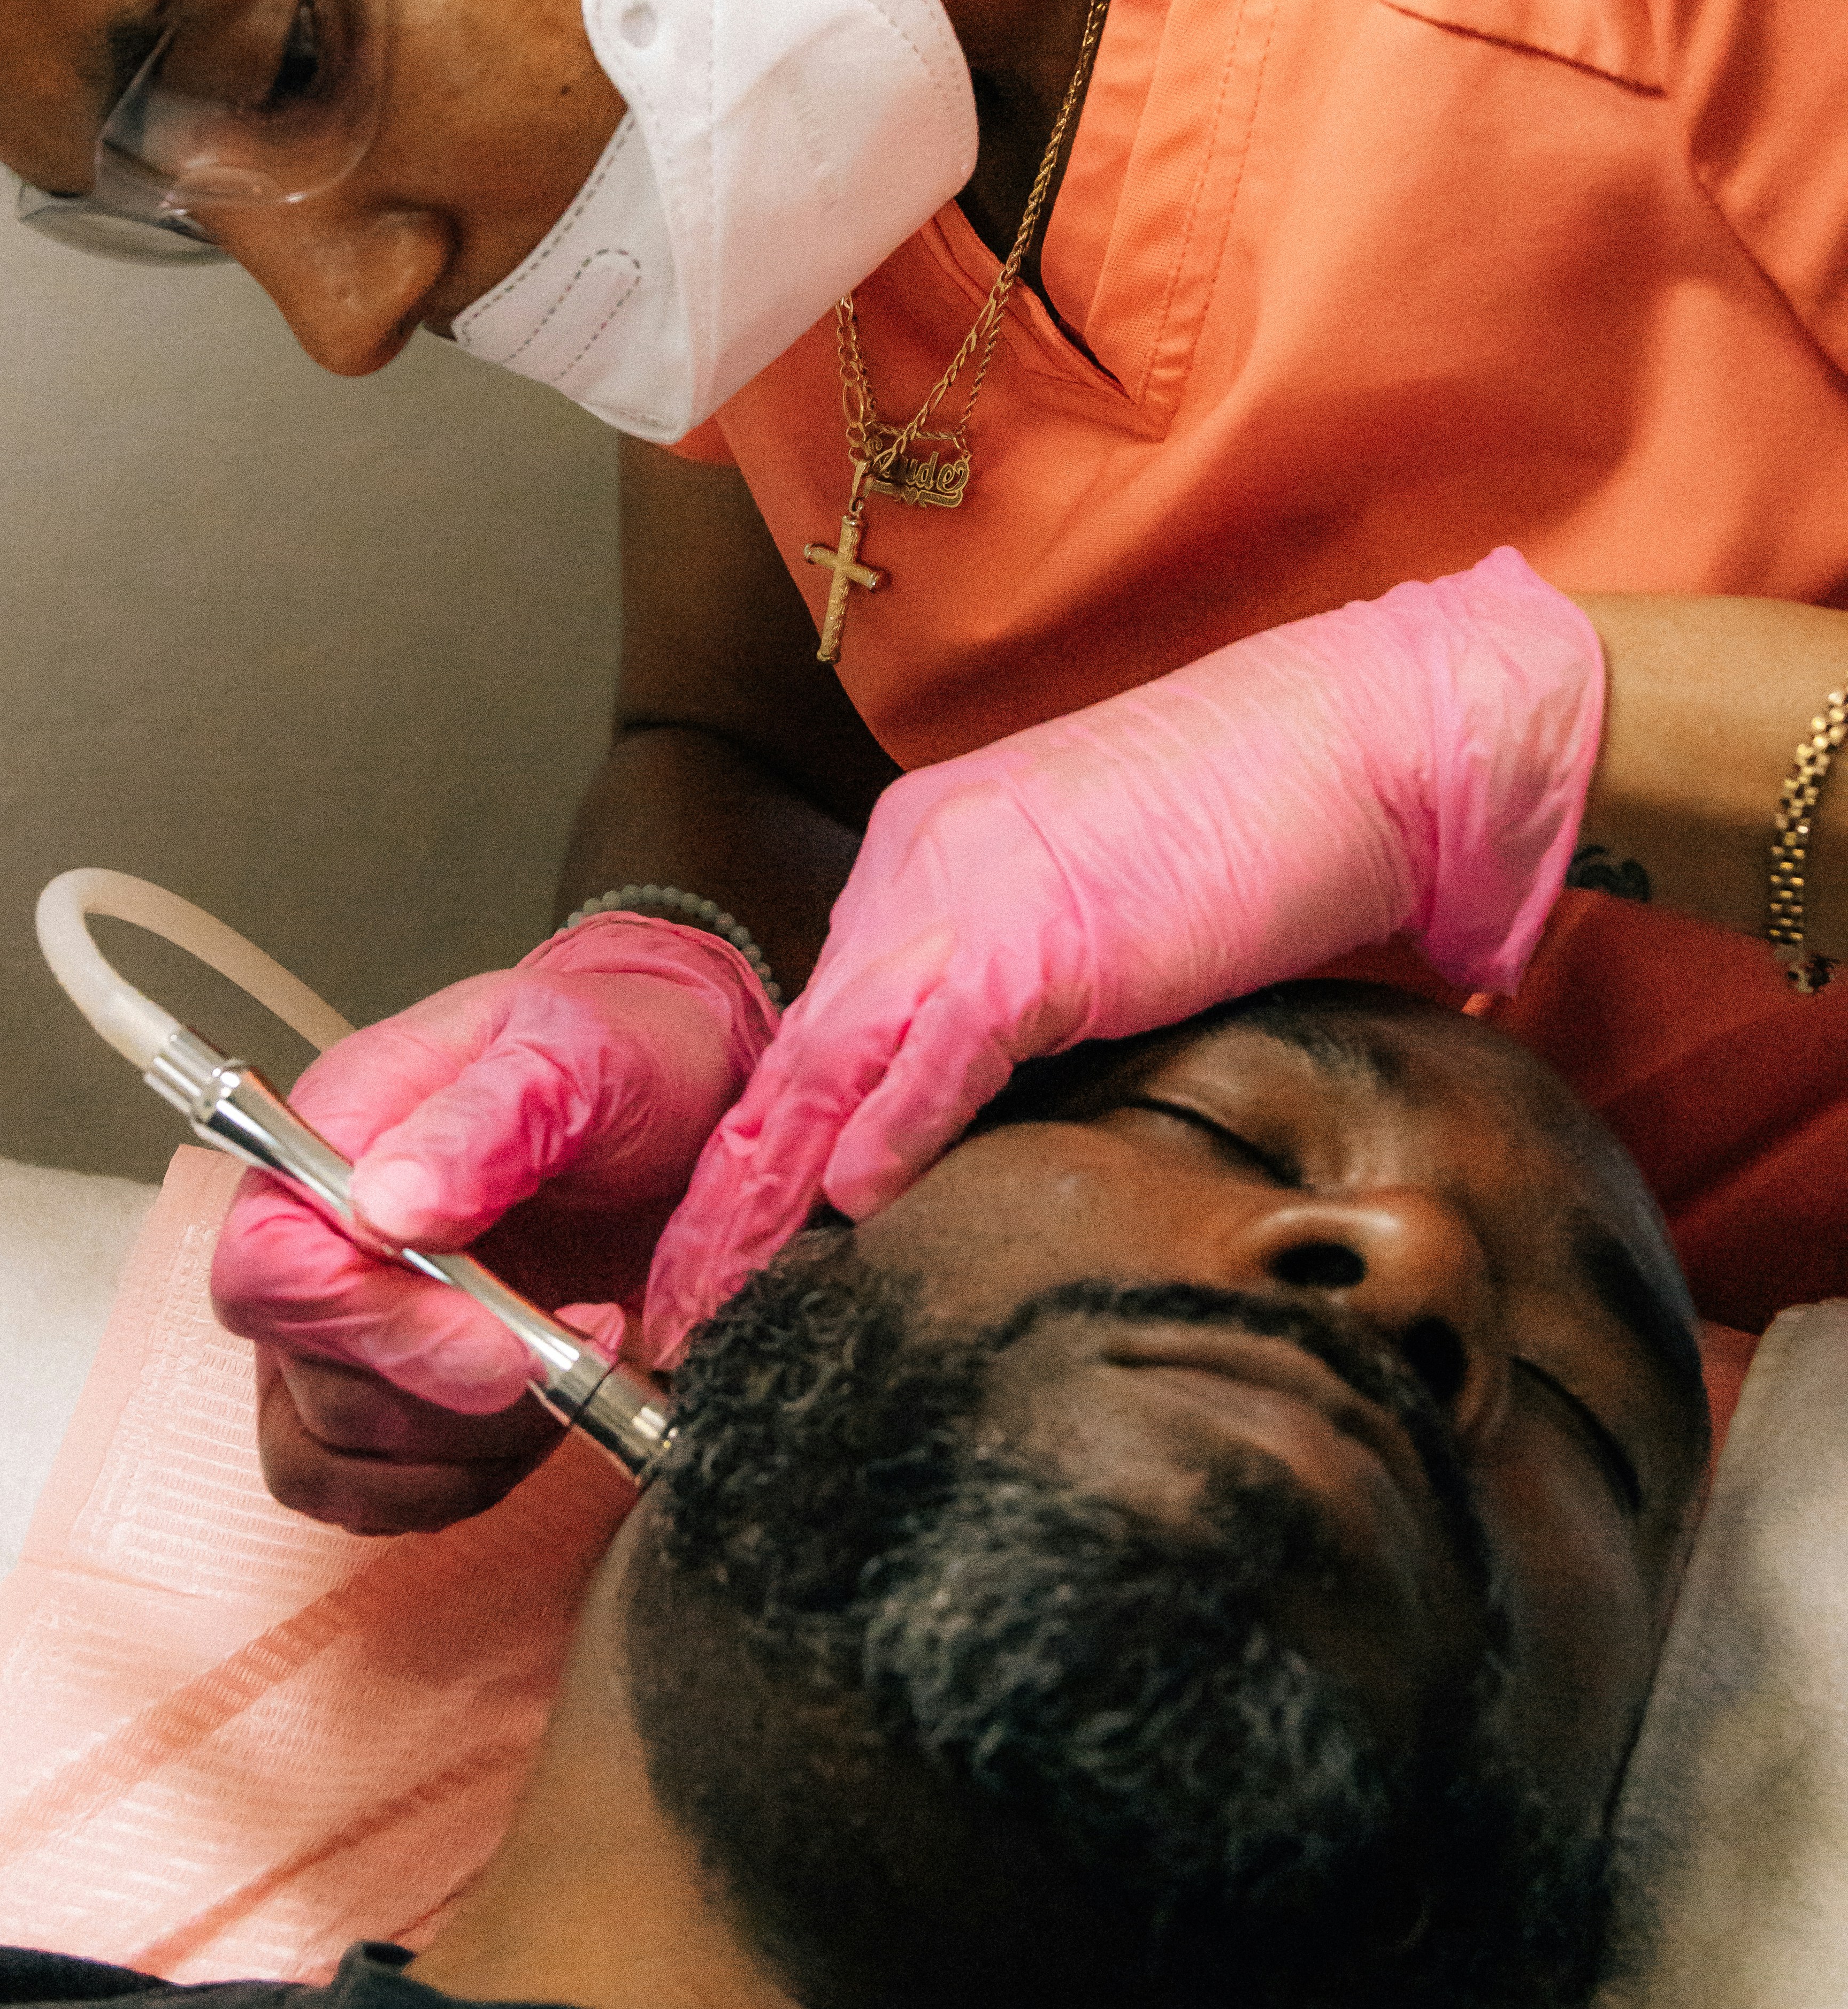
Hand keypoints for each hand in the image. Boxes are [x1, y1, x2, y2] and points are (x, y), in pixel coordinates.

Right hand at [208, 914, 772, 1526]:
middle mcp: (317, 1233)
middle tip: (576, 1339)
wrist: (680, 1098)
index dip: (373, 1324)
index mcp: (333, 1132)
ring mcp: (345, 1318)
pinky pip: (365, 1488)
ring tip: (572, 1362)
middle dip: (453, 1390)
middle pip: (308, 1371)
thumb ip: (483, 1122)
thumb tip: (384, 1206)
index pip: (271, 1262)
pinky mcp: (390, 1387)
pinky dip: (456, 1482)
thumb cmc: (618, 1059)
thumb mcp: (574, 1057)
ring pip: (334, 1448)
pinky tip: (541, 1415)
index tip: (502, 1342)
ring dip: (468, 1443)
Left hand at [646, 550, 1602, 1353]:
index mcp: (926, 858)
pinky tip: (849, 1201)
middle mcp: (919, 868)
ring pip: (830, 1063)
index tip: (724, 1240)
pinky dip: (891, 1128)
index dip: (766, 1142)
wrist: (1365, 742)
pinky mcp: (1042, 936)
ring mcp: (972, 897)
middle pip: (793, 1056)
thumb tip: (977, 1114)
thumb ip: (1021, 1006)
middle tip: (676, 1300)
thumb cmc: (1257, 832)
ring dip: (767, 1191)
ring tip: (714, 1293)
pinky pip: (939, 1050)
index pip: (819, 1027)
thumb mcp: (1096, 925)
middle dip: (729, 1189)